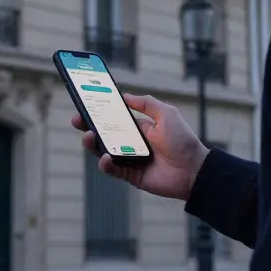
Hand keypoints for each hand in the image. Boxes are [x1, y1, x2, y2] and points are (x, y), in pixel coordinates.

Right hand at [72, 93, 208, 200]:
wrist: (194, 169)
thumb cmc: (183, 140)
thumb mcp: (166, 114)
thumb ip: (146, 103)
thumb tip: (124, 95)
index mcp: (138, 128)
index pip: (113, 118)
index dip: (99, 112)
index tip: (85, 103)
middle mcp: (131, 143)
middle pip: (103, 134)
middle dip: (88, 126)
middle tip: (76, 119)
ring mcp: (129, 160)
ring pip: (103, 151)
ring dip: (92, 144)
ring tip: (88, 136)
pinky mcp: (130, 175)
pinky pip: (113, 170)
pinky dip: (106, 164)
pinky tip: (105, 157)